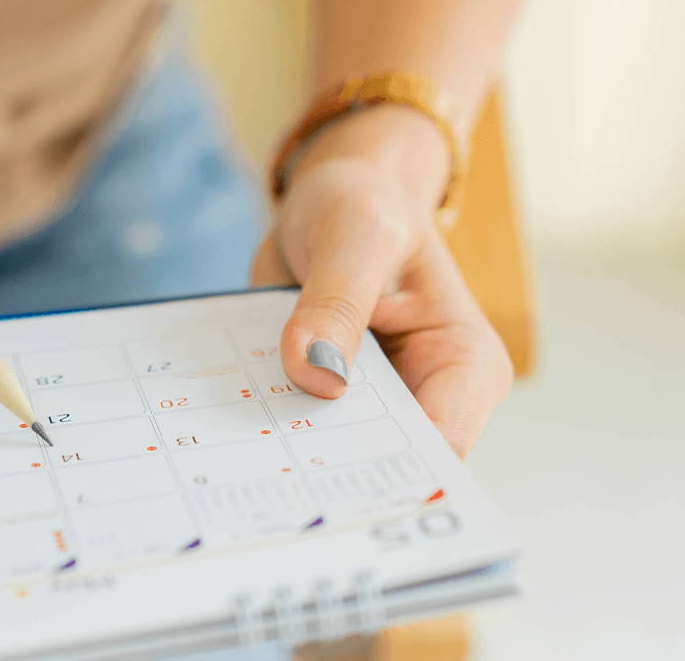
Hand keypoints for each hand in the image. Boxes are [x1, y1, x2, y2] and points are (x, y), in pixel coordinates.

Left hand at [250, 106, 511, 455]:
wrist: (336, 196)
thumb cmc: (366, 203)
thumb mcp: (355, 234)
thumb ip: (337, 301)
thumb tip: (315, 374)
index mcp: (466, 365)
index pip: (438, 447)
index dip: (388, 476)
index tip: (323, 487)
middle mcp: (428, 397)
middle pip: (383, 467)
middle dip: (330, 476)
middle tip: (259, 481)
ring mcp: (375, 406)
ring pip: (333, 460)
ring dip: (286, 457)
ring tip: (230, 459)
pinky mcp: (326, 401)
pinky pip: (294, 432)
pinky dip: (261, 427)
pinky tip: (219, 429)